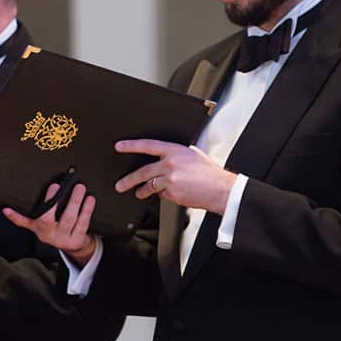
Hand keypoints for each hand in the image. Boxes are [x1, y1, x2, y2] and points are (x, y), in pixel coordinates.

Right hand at [3, 183, 98, 263]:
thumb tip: (5, 210)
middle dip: (63, 201)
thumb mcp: (34, 226)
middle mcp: (53, 236)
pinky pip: (84, 224)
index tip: (52, 186)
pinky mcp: (79, 239)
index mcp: (41, 230)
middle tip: (68, 184)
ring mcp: (67, 238)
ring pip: (72, 220)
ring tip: (80, 188)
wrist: (70, 245)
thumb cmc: (51, 230)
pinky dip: (87, 211)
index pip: (42, 217)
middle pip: (58, 218)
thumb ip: (20, 218)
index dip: (47, 203)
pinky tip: (90, 199)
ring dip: (77, 203)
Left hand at [114, 140, 236, 213]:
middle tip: (120, 185)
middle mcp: (170, 164)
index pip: (148, 145)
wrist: (221, 189)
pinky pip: (162, 194)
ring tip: (138, 193)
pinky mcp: (172, 193)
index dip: (131, 145)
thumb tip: (162, 157)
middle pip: (143, 171)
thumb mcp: (192, 155)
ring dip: (142, 191)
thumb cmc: (209, 173)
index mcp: (175, 151)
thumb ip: (176, 155)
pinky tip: (172, 193)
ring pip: (150, 185)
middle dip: (129, 180)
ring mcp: (170, 179)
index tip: (119, 146)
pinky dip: (163, 194)